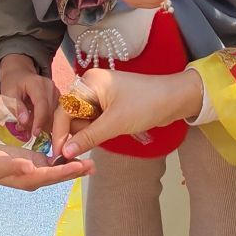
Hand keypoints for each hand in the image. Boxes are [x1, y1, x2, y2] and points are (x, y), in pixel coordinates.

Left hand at [0, 53, 55, 138]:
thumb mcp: (8, 93)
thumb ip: (16, 107)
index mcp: (38, 84)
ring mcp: (56, 92)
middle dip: (40, 125)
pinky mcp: (58, 98)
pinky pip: (55, 113)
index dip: (39, 121)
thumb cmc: (13, 83)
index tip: (35, 134)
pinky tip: (36, 124)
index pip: (42, 105)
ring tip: (29, 127)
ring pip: (54, 115)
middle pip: (50, 112)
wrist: (19, 73)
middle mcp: (51, 87)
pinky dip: (46, 121)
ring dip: (43, 124)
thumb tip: (24, 121)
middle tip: (26, 132)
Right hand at [0, 127, 91, 190]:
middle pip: (60, 174)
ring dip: (74, 165)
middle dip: (77, 170)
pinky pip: (53, 160)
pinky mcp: (34, 161)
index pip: (52, 175)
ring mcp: (36, 170)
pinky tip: (74, 151)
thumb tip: (31, 167)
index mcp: (29, 179)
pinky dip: (65, 157)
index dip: (67, 171)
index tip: (82, 165)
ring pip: (59, 168)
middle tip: (94, 165)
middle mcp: (35, 177)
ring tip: (90, 161)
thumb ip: (15, 165)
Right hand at [54, 68, 202, 156]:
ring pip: (83, 119)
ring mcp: (100, 94)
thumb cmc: (146, 105)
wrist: (176, 99)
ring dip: (89, 133)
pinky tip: (108, 134)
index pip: (64, 109)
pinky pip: (95, 119)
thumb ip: (88, 137)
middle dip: (78, 133)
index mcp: (89, 82)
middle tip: (86, 147)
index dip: (60, 132)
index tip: (60, 153)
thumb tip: (65, 152)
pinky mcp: (110, 103)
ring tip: (105, 137)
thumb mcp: (115, 124)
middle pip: (71, 114)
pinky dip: (98, 130)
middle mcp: (91, 85)